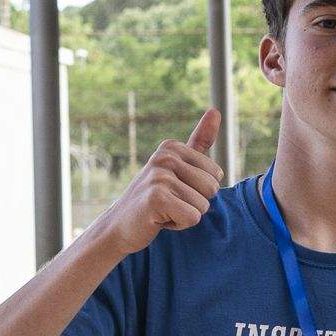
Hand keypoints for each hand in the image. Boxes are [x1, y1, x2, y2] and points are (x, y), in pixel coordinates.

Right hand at [98, 109, 223, 256]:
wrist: (119, 225)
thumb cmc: (153, 197)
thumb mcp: (176, 165)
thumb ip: (198, 141)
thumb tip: (216, 110)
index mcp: (172, 147)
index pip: (216, 174)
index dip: (199, 190)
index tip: (175, 190)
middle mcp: (165, 157)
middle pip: (212, 188)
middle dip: (195, 203)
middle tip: (169, 202)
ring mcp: (159, 176)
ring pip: (203, 205)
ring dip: (186, 215)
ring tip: (164, 210)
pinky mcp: (156, 198)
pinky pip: (193, 217)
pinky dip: (179, 224)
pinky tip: (160, 220)